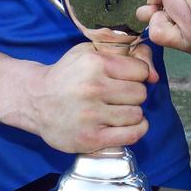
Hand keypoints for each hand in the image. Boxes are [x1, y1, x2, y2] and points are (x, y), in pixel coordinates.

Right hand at [26, 41, 157, 153]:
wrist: (36, 100)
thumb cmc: (67, 74)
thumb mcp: (89, 51)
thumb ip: (123, 54)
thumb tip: (154, 74)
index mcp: (95, 63)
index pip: (140, 70)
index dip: (138, 74)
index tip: (129, 77)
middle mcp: (93, 88)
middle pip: (140, 93)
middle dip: (135, 94)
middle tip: (121, 95)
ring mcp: (92, 115)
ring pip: (137, 114)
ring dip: (132, 112)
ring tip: (119, 109)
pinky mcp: (91, 139)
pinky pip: (131, 135)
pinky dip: (136, 129)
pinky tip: (127, 124)